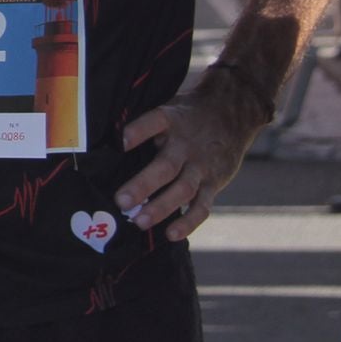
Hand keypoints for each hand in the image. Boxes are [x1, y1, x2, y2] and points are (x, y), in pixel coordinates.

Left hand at [114, 75, 270, 240]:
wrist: (233, 112)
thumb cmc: (187, 115)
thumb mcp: (168, 108)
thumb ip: (145, 125)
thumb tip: (107, 143)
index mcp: (172, 120)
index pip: (154, 122)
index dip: (137, 131)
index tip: (120, 142)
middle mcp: (187, 145)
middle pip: (166, 166)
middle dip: (143, 185)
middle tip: (121, 202)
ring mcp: (202, 166)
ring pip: (183, 189)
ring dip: (161, 207)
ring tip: (139, 222)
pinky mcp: (214, 183)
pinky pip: (202, 206)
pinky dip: (189, 222)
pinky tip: (171, 234)